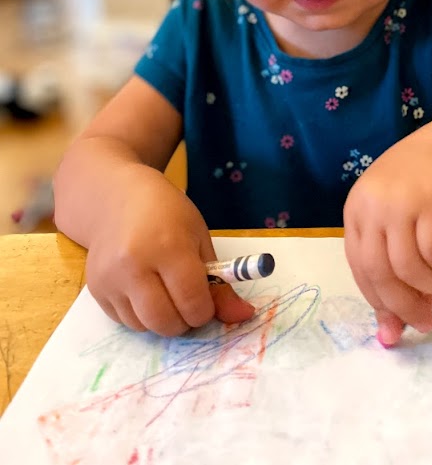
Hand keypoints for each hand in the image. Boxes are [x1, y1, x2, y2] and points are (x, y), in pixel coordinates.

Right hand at [85, 165, 254, 335]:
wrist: (116, 197)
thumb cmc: (166, 213)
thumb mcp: (200, 238)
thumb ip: (220, 282)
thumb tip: (243, 316)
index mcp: (169, 247)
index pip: (193, 302)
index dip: (206, 309)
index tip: (207, 300)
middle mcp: (134, 265)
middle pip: (165, 322)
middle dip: (184, 321)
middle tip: (188, 302)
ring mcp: (110, 279)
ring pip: (143, 327)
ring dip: (161, 320)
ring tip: (165, 292)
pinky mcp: (95, 289)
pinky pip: (124, 321)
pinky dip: (140, 316)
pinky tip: (144, 289)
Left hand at [343, 130, 431, 346]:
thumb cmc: (422, 188)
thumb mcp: (398, 221)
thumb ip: (394, 269)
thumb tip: (391, 334)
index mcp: (356, 211)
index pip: (359, 268)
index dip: (379, 301)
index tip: (398, 327)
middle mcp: (371, 206)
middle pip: (380, 273)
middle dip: (405, 305)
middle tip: (426, 322)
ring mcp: (398, 203)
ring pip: (409, 268)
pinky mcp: (428, 201)